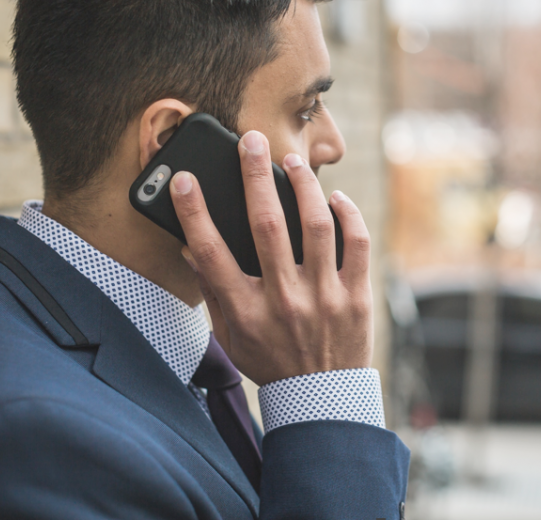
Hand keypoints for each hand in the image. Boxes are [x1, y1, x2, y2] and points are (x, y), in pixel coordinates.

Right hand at [169, 130, 372, 385]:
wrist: (321, 398)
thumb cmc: (270, 361)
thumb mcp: (229, 336)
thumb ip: (212, 291)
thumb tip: (190, 247)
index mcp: (246, 311)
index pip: (211, 254)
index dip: (194, 212)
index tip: (184, 180)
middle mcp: (284, 300)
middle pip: (266, 225)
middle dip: (254, 175)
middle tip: (250, 141)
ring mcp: (324, 298)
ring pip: (316, 225)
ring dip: (303, 185)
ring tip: (292, 162)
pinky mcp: (356, 297)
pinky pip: (356, 243)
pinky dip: (346, 214)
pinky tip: (334, 198)